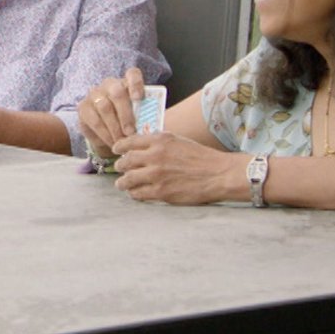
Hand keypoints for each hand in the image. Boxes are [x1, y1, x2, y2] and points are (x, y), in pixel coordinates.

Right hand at [77, 68, 147, 156]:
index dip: (136, 84)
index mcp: (128, 83)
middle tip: (131, 132)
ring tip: (122, 141)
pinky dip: (105, 134)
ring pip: (104, 107)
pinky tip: (112, 143)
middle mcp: (110, 84)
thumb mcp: (139, 118)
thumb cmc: (129, 123)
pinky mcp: (83, 108)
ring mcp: (95, 94)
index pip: (132, 74)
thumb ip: (144, 118)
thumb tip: (151, 128)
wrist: (108, 133)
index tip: (139, 98)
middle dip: (125, 114)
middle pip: (117, 92)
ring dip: (115, 127)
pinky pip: (94, 120)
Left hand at [111, 132, 244, 204]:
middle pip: (126, 161)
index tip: (116, 150)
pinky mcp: (161, 192)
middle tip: (120, 168)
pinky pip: (138, 193)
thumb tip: (141, 145)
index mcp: (159, 140)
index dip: (119, 147)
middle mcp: (155, 156)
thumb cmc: (201, 157)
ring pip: (128, 179)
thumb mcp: (178, 140)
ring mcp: (156, 175)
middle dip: (121, 165)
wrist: (218, 174)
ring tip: (122, 184)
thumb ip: (158, 142)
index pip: (129, 141)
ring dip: (123, 182)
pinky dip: (134, 193)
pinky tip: (134, 193)